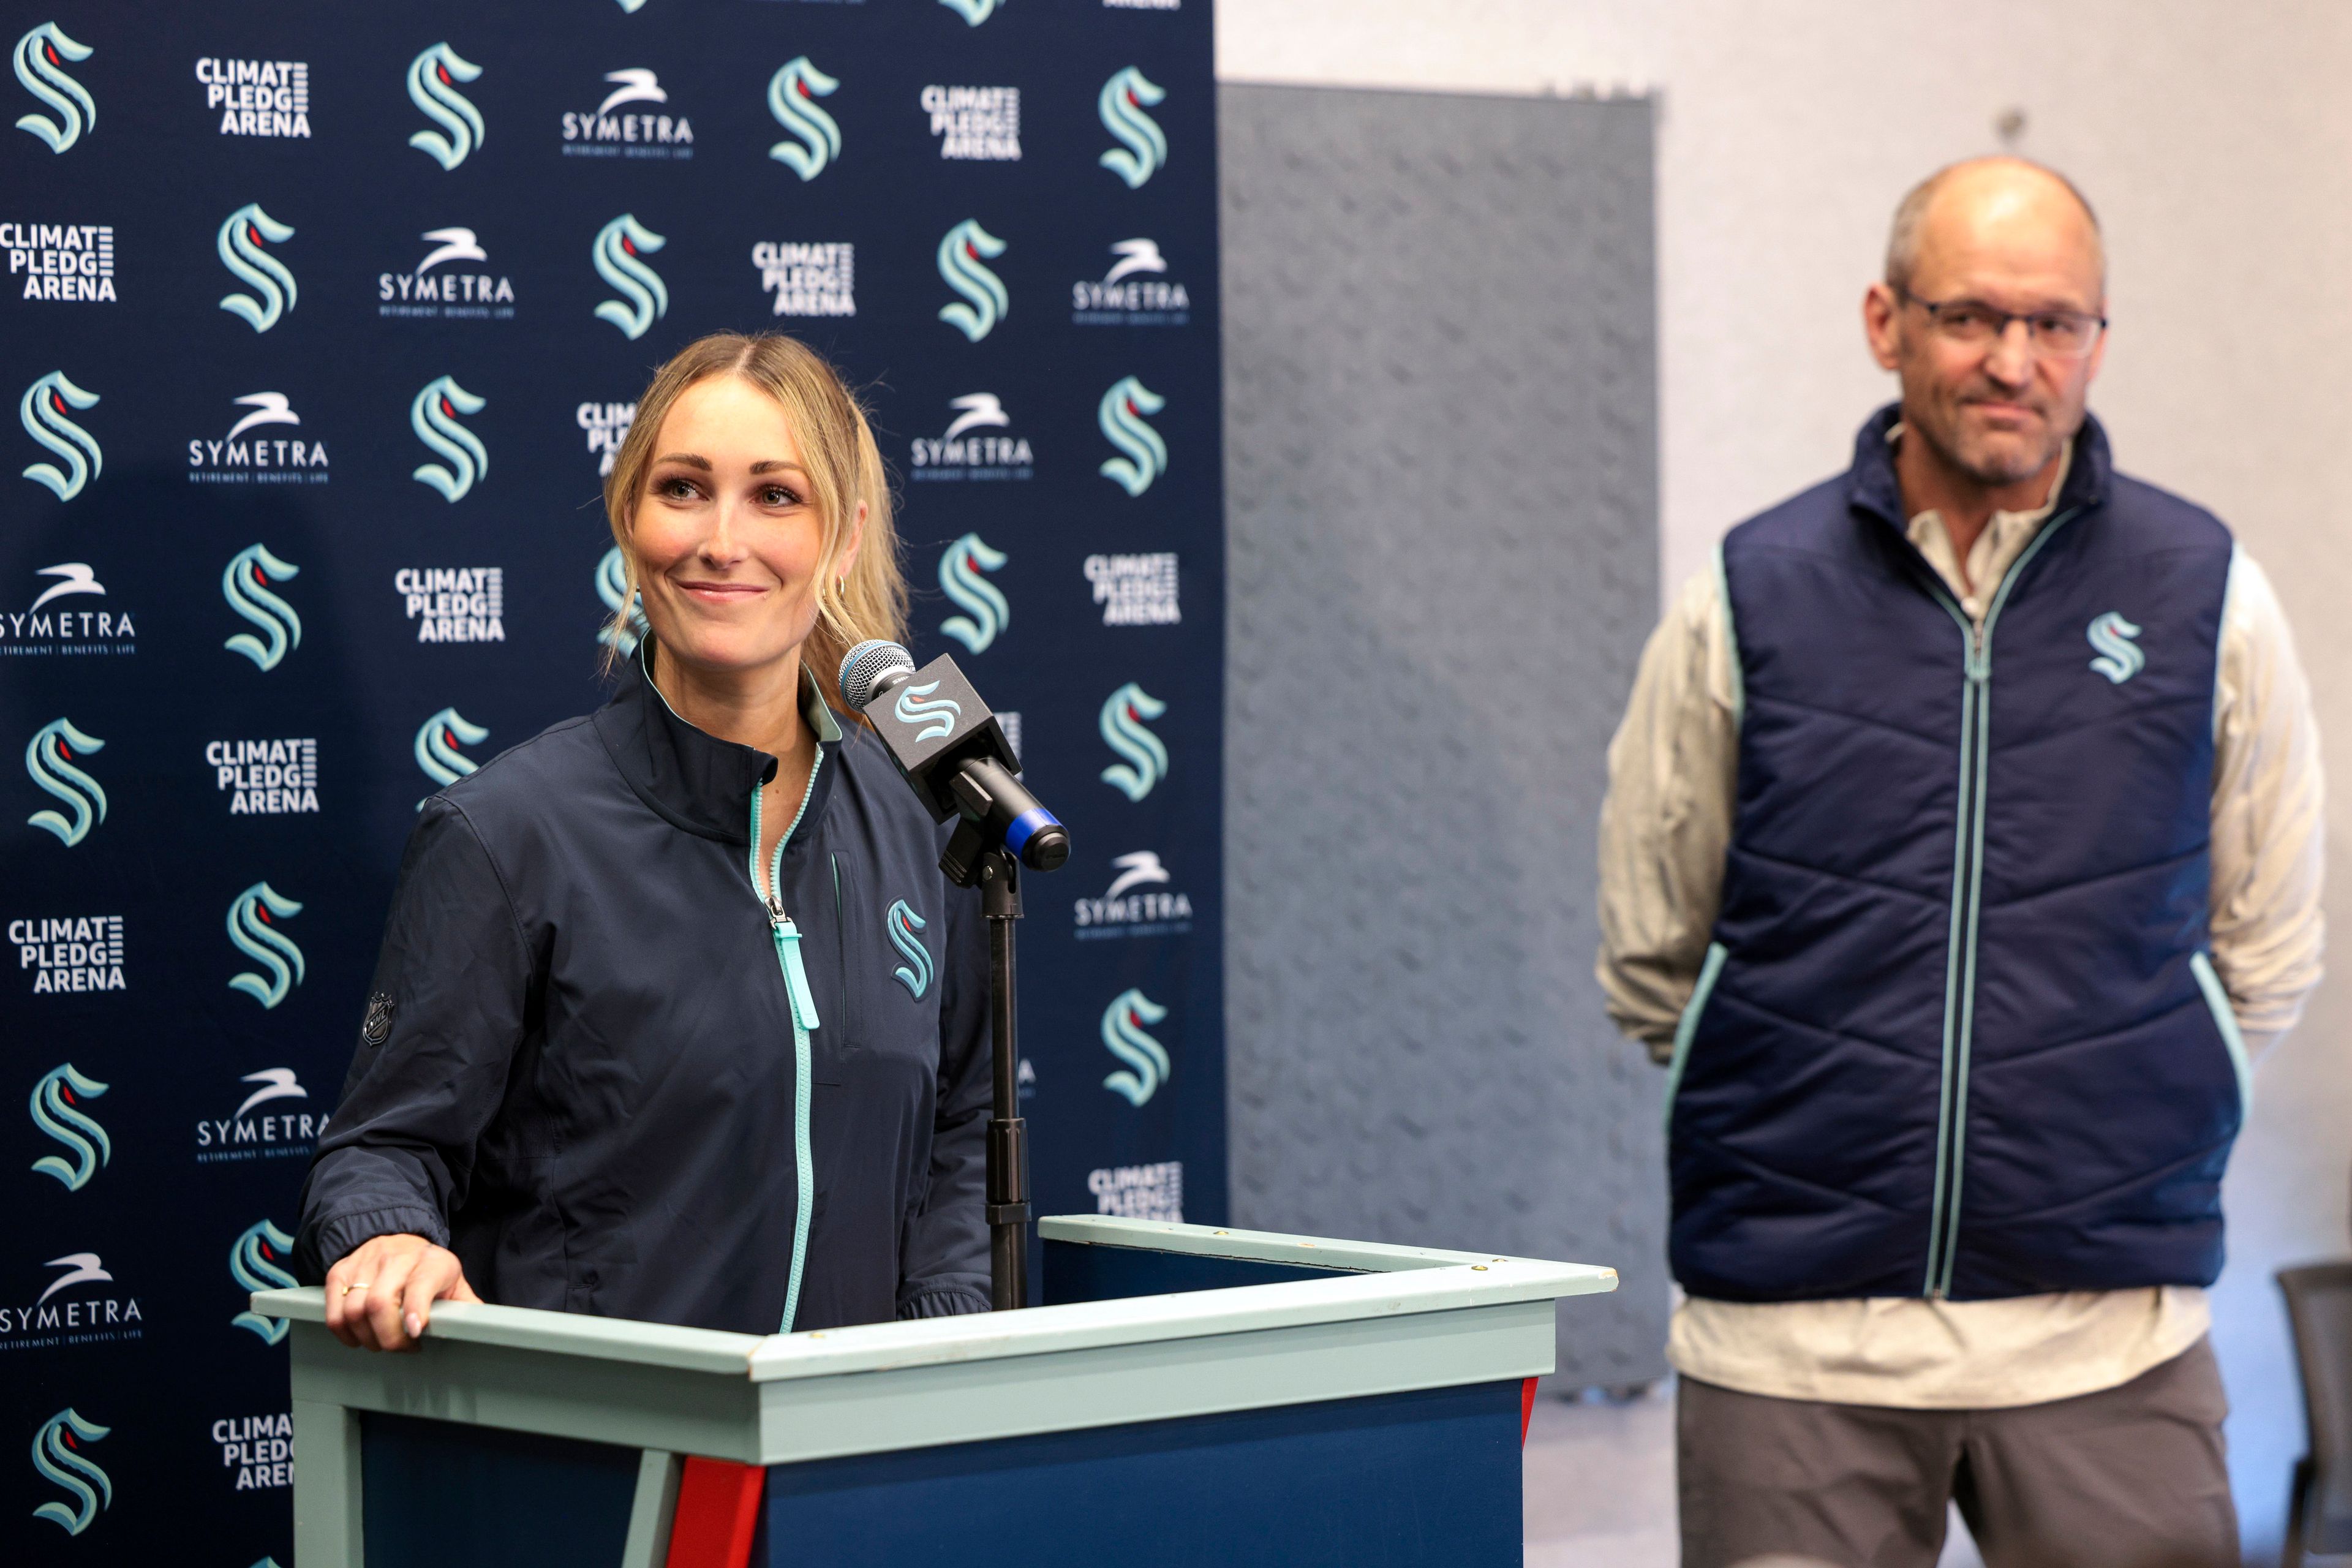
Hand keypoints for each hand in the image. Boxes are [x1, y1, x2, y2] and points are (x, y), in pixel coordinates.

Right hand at [322, 1233, 479, 1352]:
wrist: (399, 1239)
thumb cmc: (429, 1269)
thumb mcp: (453, 1282)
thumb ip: (466, 1306)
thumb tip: (482, 1330)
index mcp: (431, 1261)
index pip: (420, 1285)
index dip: (415, 1310)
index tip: (415, 1333)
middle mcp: (396, 1258)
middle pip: (379, 1304)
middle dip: (388, 1337)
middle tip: (401, 1347)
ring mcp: (364, 1264)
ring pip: (354, 1310)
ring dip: (366, 1338)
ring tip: (382, 1342)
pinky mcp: (340, 1272)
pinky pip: (334, 1311)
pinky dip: (344, 1332)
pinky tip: (360, 1336)